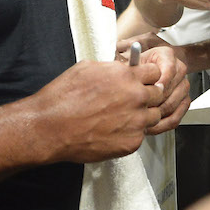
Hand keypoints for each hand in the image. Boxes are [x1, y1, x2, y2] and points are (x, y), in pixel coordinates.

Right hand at [31, 59, 168, 163]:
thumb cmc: (63, 98)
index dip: (147, 76)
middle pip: (158, 94)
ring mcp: (136, 121)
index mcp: (126, 76)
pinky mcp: (132, 142)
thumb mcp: (87, 69)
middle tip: (131, 101)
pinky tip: (113, 132)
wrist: (50, 128)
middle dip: (147, 95)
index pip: (155, 72)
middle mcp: (136, 97)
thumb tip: (121, 68)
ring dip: (142, 116)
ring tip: (121, 118)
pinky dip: (131, 133)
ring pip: (153, 116)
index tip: (141, 81)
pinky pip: (141, 135)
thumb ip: (112, 68)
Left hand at [139, 45, 189, 133]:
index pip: (170, 68)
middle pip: (171, 89)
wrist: (144, 74)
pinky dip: (163, 124)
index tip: (152, 89)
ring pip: (174, 104)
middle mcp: (179, 70)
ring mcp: (183, 86)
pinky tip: (150, 125)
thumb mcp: (132, 64)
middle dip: (155, 101)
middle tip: (141, 108)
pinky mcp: (184, 101)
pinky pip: (177, 116)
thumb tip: (132, 75)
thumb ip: (133, 68)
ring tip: (142, 118)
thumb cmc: (137, 69)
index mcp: (167, 56)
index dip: (161, 81)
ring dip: (157, 113)